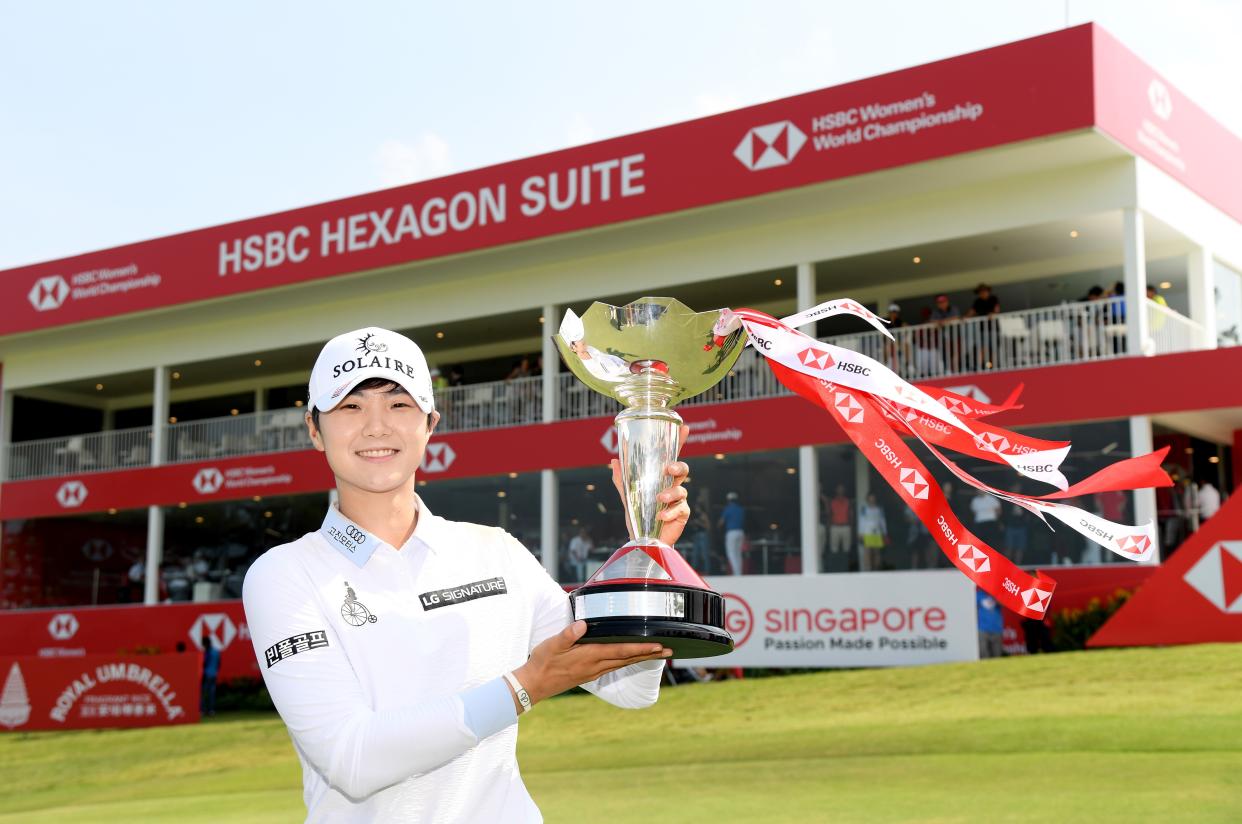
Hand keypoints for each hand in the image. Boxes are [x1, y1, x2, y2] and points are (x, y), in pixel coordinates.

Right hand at [512, 621, 669, 706]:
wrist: (534, 685)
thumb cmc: (543, 662)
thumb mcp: (552, 645)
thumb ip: (568, 634)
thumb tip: (582, 624)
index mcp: (589, 656)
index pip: (621, 651)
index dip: (641, 648)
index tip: (658, 646)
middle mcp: (595, 665)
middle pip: (628, 658)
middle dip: (649, 655)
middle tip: (669, 651)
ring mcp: (594, 671)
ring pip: (623, 663)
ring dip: (641, 658)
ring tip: (657, 655)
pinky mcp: (590, 674)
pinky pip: (614, 666)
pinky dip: (627, 661)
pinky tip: (631, 659)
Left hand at [610, 424, 690, 545]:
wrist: (643, 540)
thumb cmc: (639, 516)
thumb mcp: (628, 496)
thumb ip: (622, 479)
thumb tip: (614, 461)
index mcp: (661, 478)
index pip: (671, 456)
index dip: (678, 441)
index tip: (684, 427)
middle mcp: (672, 486)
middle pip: (682, 470)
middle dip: (678, 466)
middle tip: (669, 469)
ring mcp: (679, 500)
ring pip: (681, 490)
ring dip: (670, 494)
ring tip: (659, 499)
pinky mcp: (682, 514)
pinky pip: (680, 509)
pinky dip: (669, 513)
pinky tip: (660, 517)